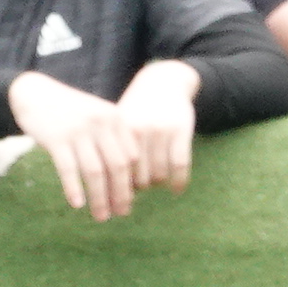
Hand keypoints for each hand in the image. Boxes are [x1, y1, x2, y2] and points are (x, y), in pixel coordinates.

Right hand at [9, 69, 159, 221]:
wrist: (35, 94)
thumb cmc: (70, 113)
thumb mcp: (97, 118)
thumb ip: (112, 141)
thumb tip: (127, 181)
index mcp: (115, 118)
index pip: (132, 157)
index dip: (133, 181)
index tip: (130, 199)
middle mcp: (100, 123)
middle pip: (117, 166)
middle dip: (121, 194)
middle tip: (121, 213)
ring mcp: (78, 131)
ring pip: (95, 172)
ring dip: (100, 198)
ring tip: (102, 216)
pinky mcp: (56, 139)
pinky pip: (69, 169)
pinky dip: (74, 189)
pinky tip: (77, 205)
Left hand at [114, 61, 199, 197]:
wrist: (163, 83)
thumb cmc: (136, 112)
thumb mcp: (120, 126)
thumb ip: (112, 152)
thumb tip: (106, 193)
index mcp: (120, 131)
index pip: (117, 172)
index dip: (117, 191)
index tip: (116, 203)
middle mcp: (139, 130)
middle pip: (138, 178)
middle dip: (138, 190)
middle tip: (139, 189)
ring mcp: (162, 130)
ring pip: (159, 175)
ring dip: (158, 185)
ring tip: (156, 183)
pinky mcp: (181, 131)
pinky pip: (180, 166)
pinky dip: (179, 182)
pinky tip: (176, 190)